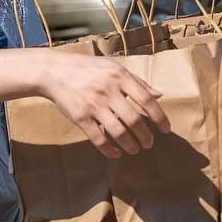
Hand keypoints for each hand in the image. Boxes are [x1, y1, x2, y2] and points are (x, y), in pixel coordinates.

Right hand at [40, 52, 171, 158]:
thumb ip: (138, 81)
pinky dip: (109, 150)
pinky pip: (98, 139)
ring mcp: (94, 105)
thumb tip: (159, 95)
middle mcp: (109, 91)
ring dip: (130, 145)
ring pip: (118, 132)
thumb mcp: (115, 67)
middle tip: (150, 143)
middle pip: (134, 120)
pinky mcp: (80, 117)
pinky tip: (115, 153)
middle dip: (145, 136)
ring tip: (135, 150)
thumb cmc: (89, 69)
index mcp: (121, 77)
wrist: (56, 71)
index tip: (166, 129)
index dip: (159, 117)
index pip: (146, 100)